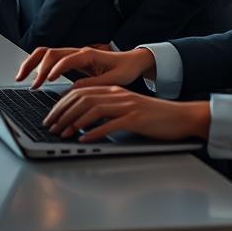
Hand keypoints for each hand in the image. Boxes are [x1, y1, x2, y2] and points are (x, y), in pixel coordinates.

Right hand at [15, 46, 154, 89]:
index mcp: (88, 55)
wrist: (132, 61)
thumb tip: (74, 90)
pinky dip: (37, 65)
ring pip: (46, 53)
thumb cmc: (125, 69)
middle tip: (28, 83)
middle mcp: (77, 52)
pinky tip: (31, 76)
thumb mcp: (114, 80)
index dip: (54, 69)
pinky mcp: (71, 60)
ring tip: (21, 77)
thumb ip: (95, 84)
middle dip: (36, 66)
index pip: (65, 59)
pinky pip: (49, 59)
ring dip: (32, 64)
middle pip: (49, 53)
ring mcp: (72, 54)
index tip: (46, 81)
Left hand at [44, 86, 209, 142]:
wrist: (180, 117)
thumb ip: (106, 110)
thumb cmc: (152, 116)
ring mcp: (126, 106)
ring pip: (92, 109)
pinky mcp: (135, 119)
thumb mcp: (125, 107)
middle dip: (62, 113)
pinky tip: (85, 140)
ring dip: (74, 122)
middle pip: (82, 99)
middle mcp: (117, 95)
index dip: (62, 104)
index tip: (51, 116)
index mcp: (113, 90)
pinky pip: (110, 124)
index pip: (80, 92)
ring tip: (63, 134)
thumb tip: (82, 120)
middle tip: (51, 126)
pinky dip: (94, 132)